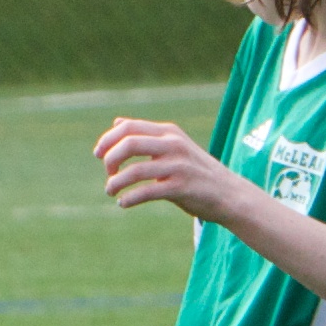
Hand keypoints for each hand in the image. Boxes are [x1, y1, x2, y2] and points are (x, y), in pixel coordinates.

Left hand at [95, 118, 255, 225]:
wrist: (228, 193)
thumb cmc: (194, 171)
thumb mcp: (172, 146)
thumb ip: (146, 136)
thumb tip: (117, 122)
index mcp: (169, 132)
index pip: (129, 127)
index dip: (108, 140)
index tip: (98, 154)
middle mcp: (173, 145)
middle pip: (129, 144)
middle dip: (110, 159)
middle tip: (108, 174)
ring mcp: (177, 166)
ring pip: (134, 171)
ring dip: (115, 183)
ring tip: (110, 191)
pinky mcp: (180, 187)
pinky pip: (146, 192)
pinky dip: (129, 198)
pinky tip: (123, 203)